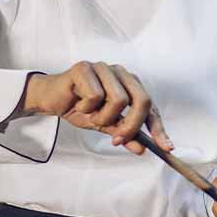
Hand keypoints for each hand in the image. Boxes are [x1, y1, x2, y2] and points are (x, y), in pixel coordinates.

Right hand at [21, 61, 171, 154]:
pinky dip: (87, 108)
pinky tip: (79, 104)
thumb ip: (124, 134)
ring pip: (119, 100)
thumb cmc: (80, 107)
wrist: (51, 99)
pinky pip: (95, 96)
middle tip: (117, 139)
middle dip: (132, 125)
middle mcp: (121, 73)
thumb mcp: (105, 125)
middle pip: (142, 100)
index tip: (166, 147)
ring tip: (91, 116)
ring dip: (103, 117)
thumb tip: (142, 149)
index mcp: (130, 85)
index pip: (151, 107)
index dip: (158, 128)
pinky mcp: (85, 68)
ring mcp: (104, 68)